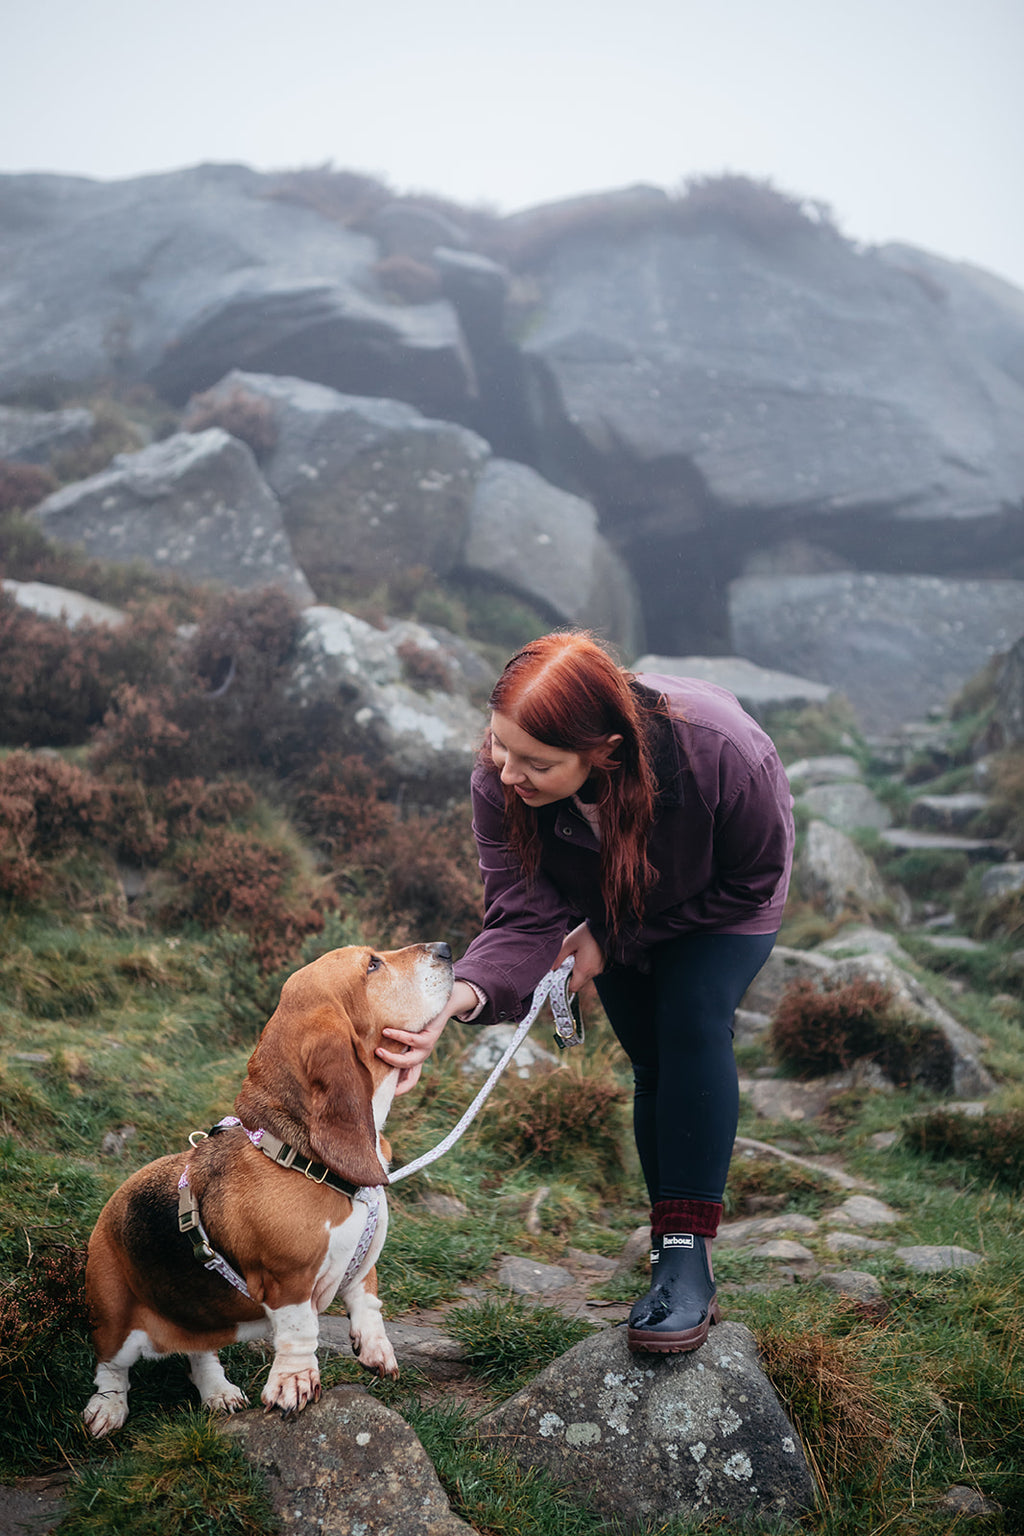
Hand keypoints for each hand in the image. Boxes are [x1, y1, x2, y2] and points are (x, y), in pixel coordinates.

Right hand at [376, 981, 477, 1095]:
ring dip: (392, 1058)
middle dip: (391, 1076)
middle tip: (374, 1069)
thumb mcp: (405, 1034)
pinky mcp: (429, 1037)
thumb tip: (369, 1046)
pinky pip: (412, 1040)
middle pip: (410, 1077)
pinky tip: (386, 1032)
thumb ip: (392, 1042)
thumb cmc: (418, 1018)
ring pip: (409, 1061)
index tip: (386, 1094)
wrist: (442, 1004)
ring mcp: (427, 1048)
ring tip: (377, 1051)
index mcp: (417, 1059)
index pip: (411, 1081)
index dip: (401, 1090)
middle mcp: (422, 1056)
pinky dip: (398, 1037)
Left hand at [555, 922, 604, 990]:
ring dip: (577, 972)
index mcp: (584, 968)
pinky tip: (582, 957)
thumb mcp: (568, 943)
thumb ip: (558, 958)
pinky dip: (584, 969)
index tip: (558, 977)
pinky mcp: (602, 965)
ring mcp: (599, 969)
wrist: (602, 926)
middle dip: (570, 978)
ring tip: (575, 958)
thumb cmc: (585, 933)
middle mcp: (593, 972)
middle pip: (578, 984)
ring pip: (584, 979)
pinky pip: (590, 973)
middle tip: (565, 965)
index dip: (564, 984)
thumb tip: (551, 969)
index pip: (573, 988)